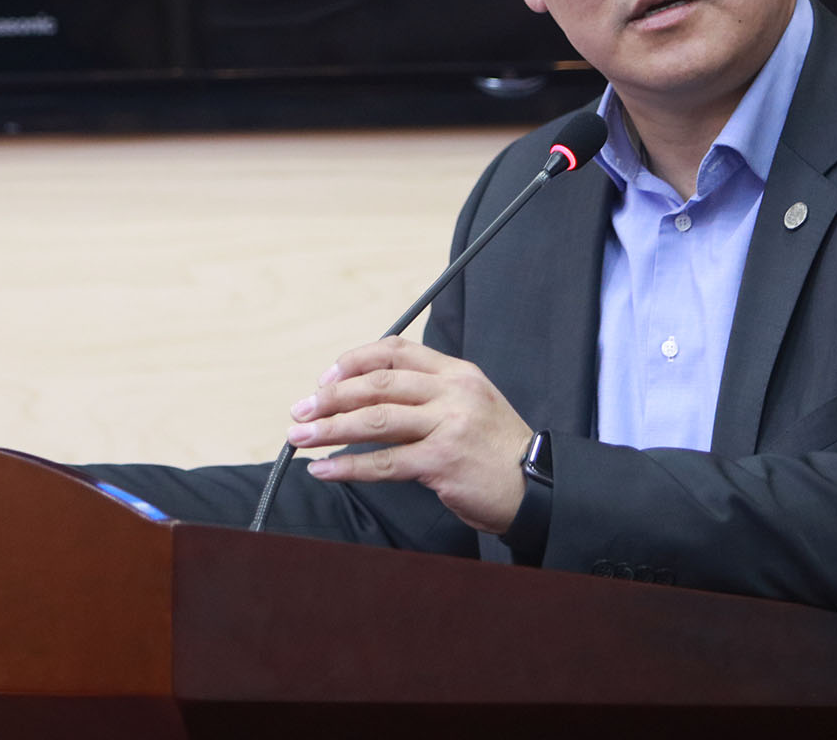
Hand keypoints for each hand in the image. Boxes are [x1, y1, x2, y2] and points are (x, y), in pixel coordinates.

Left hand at [286, 336, 530, 534]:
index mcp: (456, 372)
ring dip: (329, 429)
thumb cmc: (495, 450)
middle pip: (378, 383)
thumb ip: (428, 394)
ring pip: (375, 420)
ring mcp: (448, 425)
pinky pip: (385, 462)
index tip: (325, 378)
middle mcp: (452, 392)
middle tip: (300, 409)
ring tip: (300, 437)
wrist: (537, 486)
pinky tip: (325, 470)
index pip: (395, 351)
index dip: (354, 361)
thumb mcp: (470, 404)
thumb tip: (368, 396)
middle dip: (331, 397)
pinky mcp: (442, 461)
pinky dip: (348, 466)